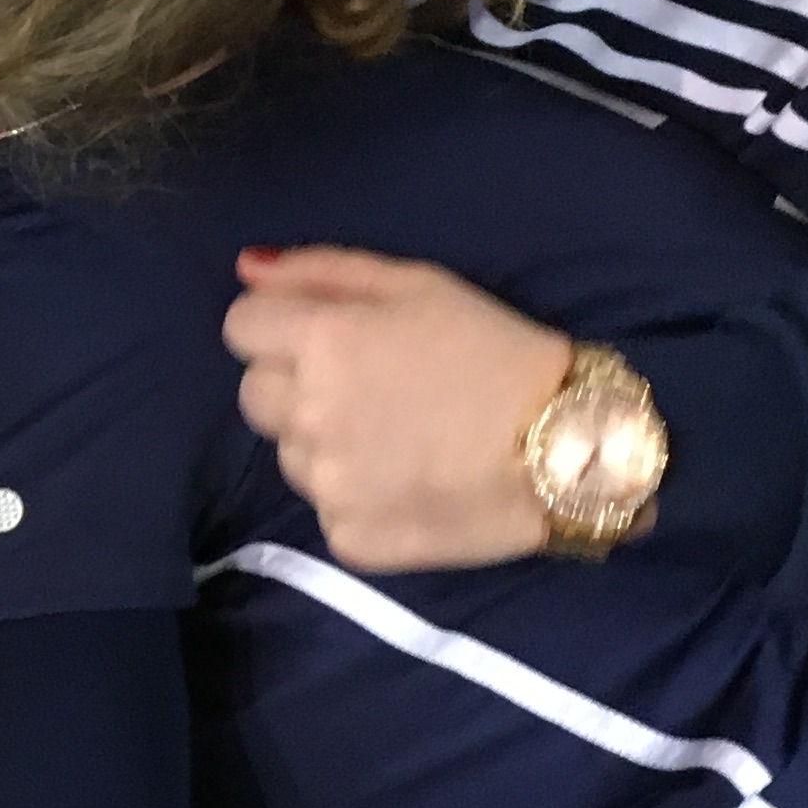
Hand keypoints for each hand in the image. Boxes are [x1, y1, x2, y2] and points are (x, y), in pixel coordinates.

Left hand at [226, 246, 573, 571]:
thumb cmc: (496, 351)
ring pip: (289, 454)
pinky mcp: (347, 538)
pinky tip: (410, 479)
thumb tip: (246, 268)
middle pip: (255, 394)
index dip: (277, 326)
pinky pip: (327, 507)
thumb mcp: (418, 284)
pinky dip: (356, 494)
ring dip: (324, 441)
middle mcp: (307, 416)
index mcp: (320, 343)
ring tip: (397, 435)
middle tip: (368, 385)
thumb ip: (322, 270)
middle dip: (295, 383)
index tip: (325, 335)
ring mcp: (325, 485)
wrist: (568, 452)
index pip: (240, 328)